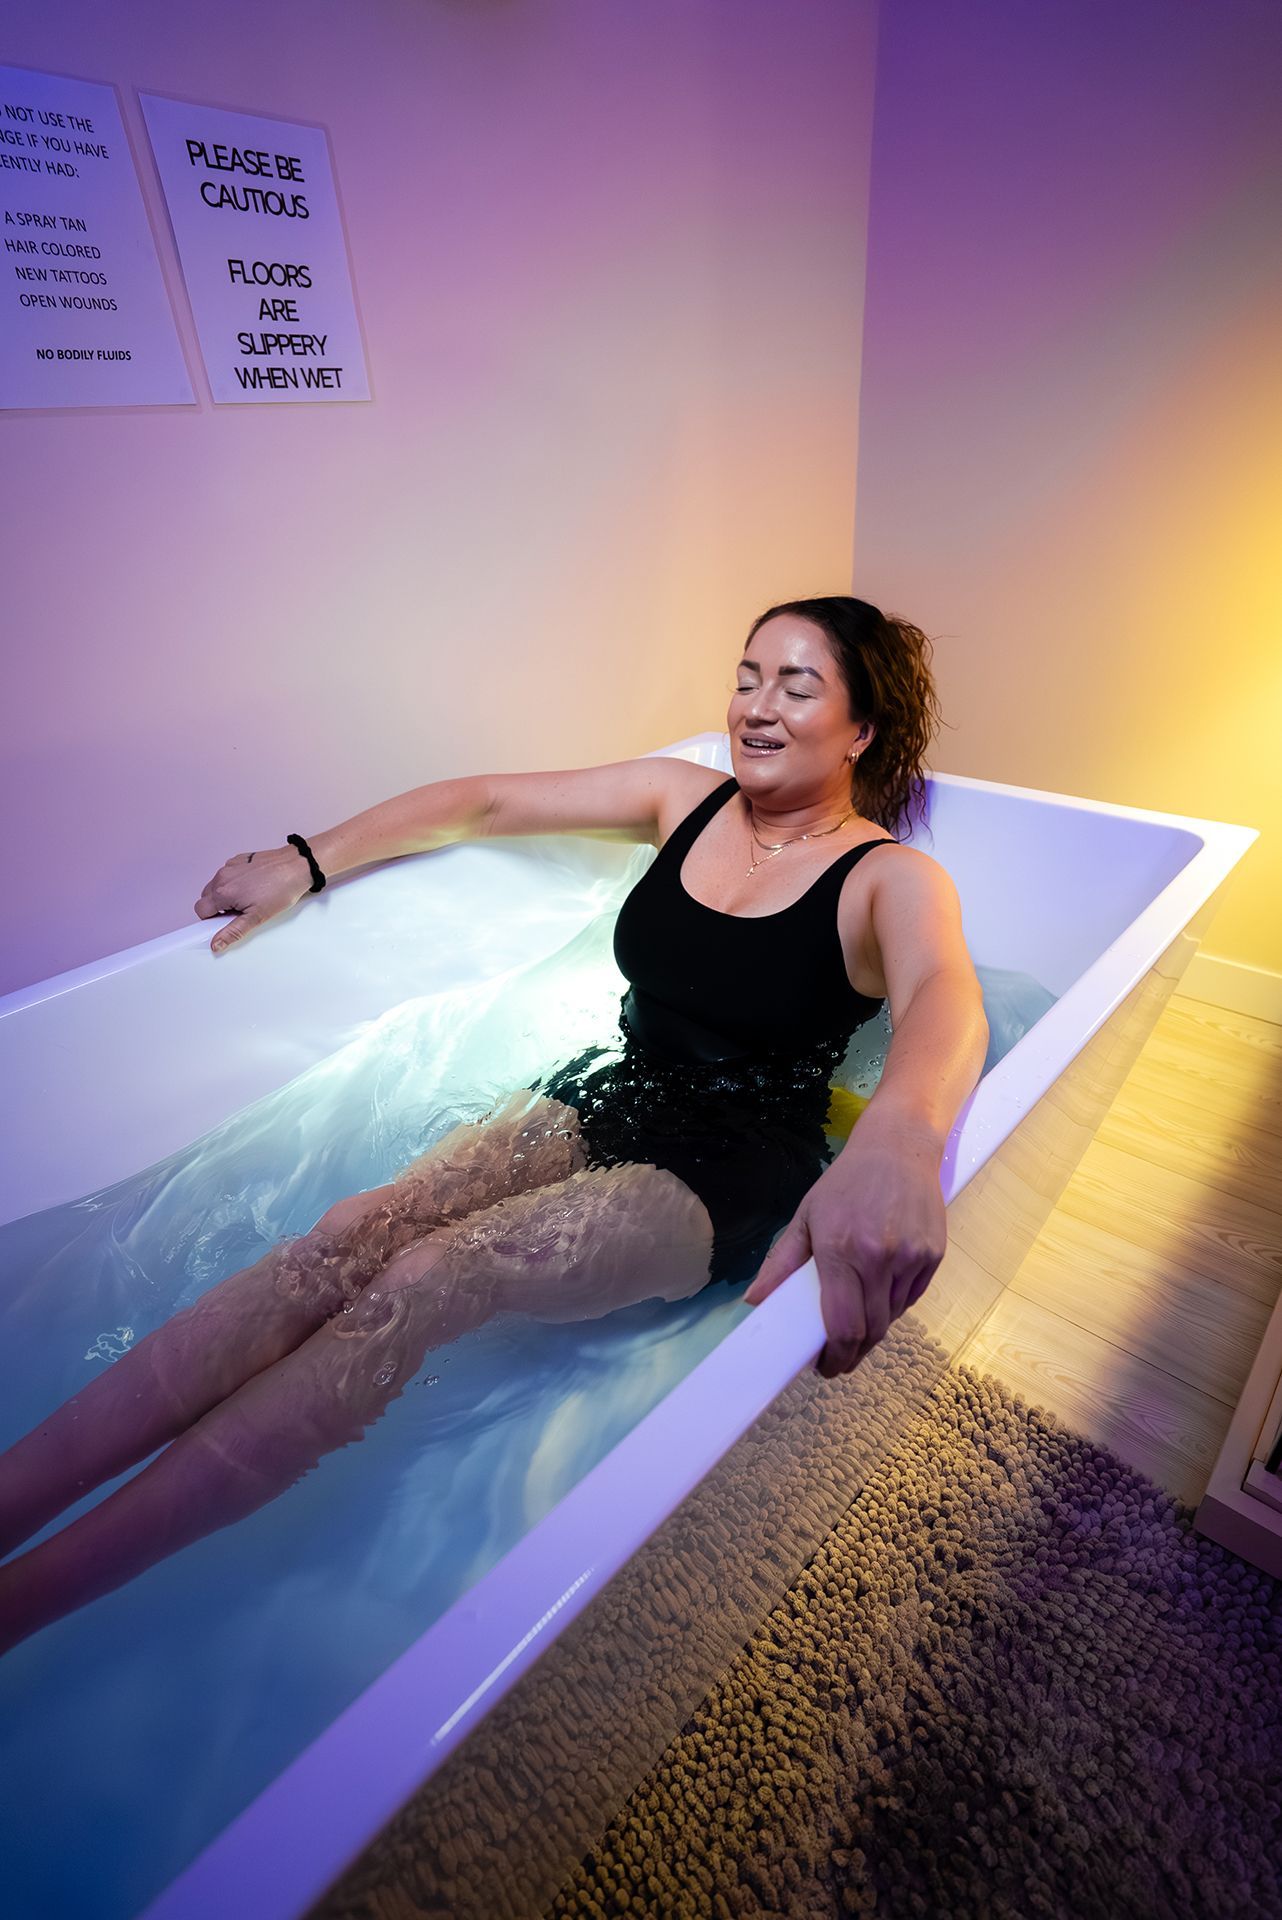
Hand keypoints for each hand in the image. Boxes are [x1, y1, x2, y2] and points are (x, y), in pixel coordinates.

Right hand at [194, 845, 311, 953]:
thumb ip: (233, 931)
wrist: (297, 866)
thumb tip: (216, 943)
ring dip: (227, 894)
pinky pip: (229, 873)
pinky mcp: (239, 859)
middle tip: (241, 911)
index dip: (211, 919)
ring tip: (250, 898)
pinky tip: (253, 885)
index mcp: (222, 891)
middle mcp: (222, 876)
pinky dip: (236, 881)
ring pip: (217, 885)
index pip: (201, 910)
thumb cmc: (281, 889)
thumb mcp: (257, 917)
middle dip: (219, 907)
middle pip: (207, 897)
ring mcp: (230, 865)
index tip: (225, 921)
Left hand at [743, 1114, 946, 1377]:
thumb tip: (754, 1302)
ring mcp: (911, 1258)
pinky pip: (910, 1298)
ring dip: (873, 1330)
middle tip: (839, 1358)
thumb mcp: (806, 1216)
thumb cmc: (846, 1183)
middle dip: (853, 1354)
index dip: (834, 1357)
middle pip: (870, 1331)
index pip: (842, 1325)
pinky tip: (880, 1294)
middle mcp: (879, 1258)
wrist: (899, 1148)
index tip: (824, 1368)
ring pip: (891, 1317)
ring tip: (857, 1321)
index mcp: (841, 1250)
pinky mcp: (933, 1256)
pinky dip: (893, 1307)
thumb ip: (781, 1263)